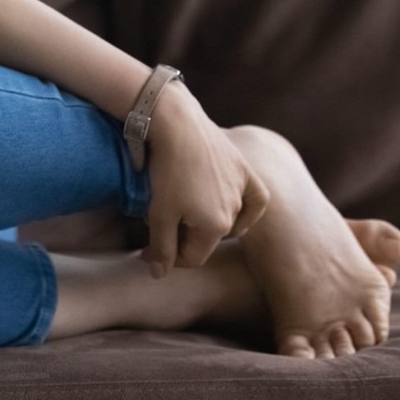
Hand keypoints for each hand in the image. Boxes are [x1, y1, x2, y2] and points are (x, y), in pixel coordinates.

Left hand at [142, 83, 270, 275]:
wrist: (177, 124)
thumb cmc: (165, 171)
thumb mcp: (158, 214)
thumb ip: (161, 248)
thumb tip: (159, 275)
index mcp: (215, 227)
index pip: (193, 257)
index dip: (167, 258)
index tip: (146, 251)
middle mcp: (236, 211)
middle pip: (208, 239)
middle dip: (182, 238)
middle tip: (156, 226)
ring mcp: (243, 190)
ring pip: (226, 219)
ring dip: (204, 221)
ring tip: (179, 210)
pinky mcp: (245, 169)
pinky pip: (253, 199)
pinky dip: (243, 209)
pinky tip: (230, 211)